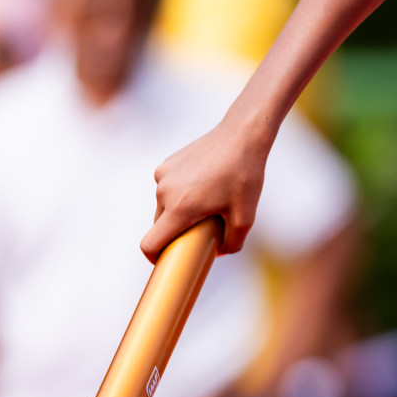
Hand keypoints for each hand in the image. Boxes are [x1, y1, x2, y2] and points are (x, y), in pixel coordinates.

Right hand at [140, 116, 272, 259]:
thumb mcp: (246, 216)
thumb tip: (217, 253)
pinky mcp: (166, 163)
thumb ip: (232, 242)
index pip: (150, 244)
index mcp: (181, 209)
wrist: (242, 136)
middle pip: (159, 226)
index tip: (167, 260)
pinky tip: (204, 184)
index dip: (154, 257)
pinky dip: (180, 193)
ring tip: (208, 202)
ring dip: (179, 211)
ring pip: (164, 206)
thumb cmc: (245, 176)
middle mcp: (165, 193)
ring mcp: (163, 176)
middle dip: (175, 233)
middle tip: (201, 231)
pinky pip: (168, 188)